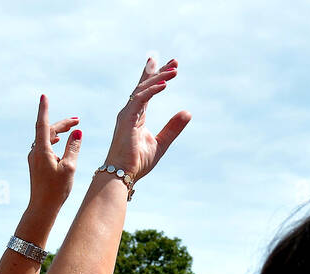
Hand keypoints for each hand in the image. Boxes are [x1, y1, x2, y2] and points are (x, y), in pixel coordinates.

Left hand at [27, 94, 80, 214]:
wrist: (42, 208)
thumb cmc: (56, 189)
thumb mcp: (69, 167)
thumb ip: (73, 148)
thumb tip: (77, 132)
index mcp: (42, 150)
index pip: (43, 124)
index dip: (44, 109)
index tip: (44, 96)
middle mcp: (35, 152)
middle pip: (48, 130)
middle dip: (62, 124)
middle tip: (77, 120)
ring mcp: (35, 158)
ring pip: (46, 138)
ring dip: (59, 132)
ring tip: (73, 129)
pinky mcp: (37, 164)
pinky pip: (44, 146)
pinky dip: (54, 140)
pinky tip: (59, 141)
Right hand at [103, 57, 189, 183]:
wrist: (122, 175)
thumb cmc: (137, 162)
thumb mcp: (161, 143)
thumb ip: (173, 128)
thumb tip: (188, 112)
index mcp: (136, 116)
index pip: (147, 90)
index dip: (158, 76)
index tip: (171, 66)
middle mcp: (130, 111)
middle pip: (144, 84)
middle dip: (159, 71)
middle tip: (175, 62)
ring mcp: (127, 114)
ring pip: (143, 89)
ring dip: (158, 78)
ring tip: (174, 71)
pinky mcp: (127, 119)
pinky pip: (140, 99)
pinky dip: (152, 90)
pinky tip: (165, 84)